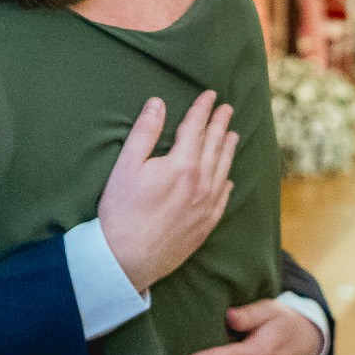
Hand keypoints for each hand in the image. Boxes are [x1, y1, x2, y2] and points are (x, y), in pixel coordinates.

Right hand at [97, 90, 237, 291]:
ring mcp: (206, 206)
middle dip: (220, 124)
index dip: (203, 109)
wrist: (127, 258)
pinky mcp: (204, 226)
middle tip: (227, 109)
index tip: (210, 95)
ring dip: (228, 150)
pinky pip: (223, 199)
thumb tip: (158, 103)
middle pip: (214, 146)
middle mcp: (201, 183)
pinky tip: (228, 179)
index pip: (196, 128)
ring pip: (223, 170)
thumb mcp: (126, 166)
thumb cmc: (121, 211)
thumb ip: (144, 132)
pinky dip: (226, 183)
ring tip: (233, 136)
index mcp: (182, 164)